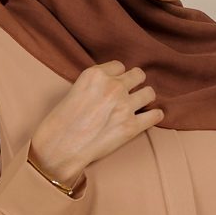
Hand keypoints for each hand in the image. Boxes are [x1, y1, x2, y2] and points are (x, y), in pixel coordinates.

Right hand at [29, 60, 163, 184]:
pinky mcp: (132, 127)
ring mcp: (124, 106)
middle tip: (129, 94)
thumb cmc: (61, 123)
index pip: (119, 66)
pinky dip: (155, 116)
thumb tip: (109, 88)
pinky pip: (156, 115)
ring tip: (139, 105)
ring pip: (149, 92)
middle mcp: (113, 87)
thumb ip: (94, 85)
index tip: (114, 86)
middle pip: (138, 74)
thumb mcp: (74, 90)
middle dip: (135, 83)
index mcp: (96, 75)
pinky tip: (150, 117)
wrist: (60, 148)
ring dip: (145, 98)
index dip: (117, 77)